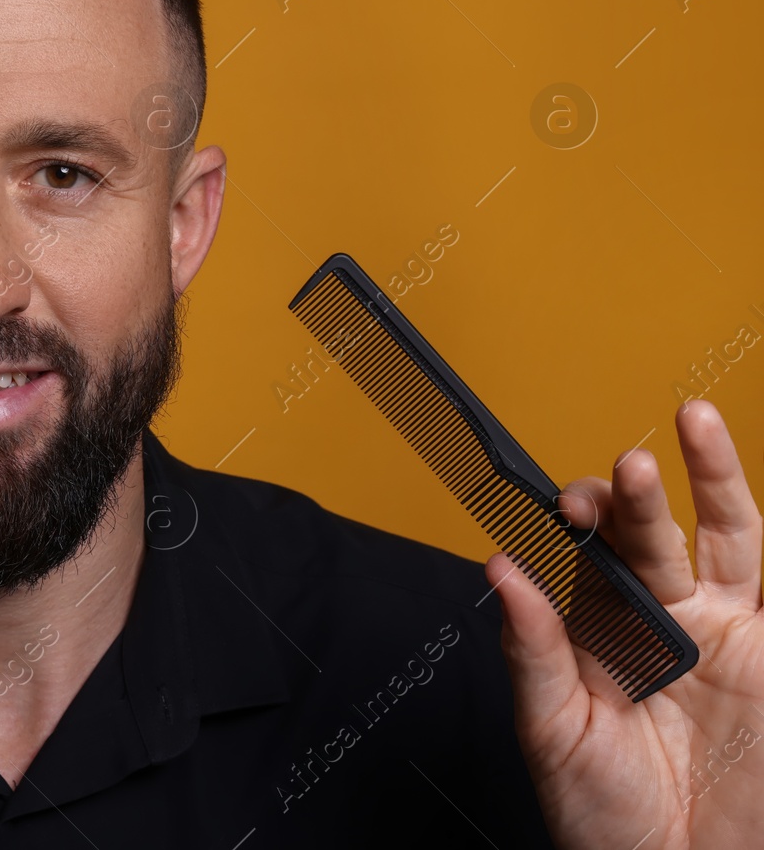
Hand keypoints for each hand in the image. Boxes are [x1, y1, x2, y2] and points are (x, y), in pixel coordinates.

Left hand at [488, 398, 763, 849]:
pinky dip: (746, 513)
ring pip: (716, 534)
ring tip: (688, 426)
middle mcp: (655, 619)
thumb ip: (532, 648)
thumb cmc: (603, 814)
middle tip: (621, 473)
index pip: (581, 554)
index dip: (573, 521)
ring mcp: (718, 630)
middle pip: (646, 535)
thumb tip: (500, 568)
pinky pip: (760, 570)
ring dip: (707, 479)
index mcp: (593, 631)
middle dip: (631, 498)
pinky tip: (724, 470)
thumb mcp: (551, 729)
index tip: (562, 503)